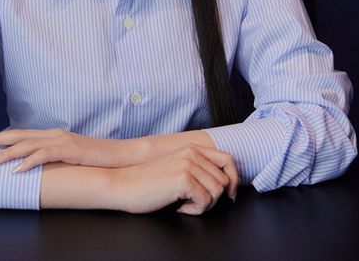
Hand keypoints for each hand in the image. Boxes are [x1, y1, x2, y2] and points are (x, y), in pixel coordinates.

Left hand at [0, 128, 134, 170]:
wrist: (119, 155)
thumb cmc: (94, 158)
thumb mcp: (69, 156)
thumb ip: (51, 157)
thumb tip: (32, 166)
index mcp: (51, 135)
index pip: (18, 134)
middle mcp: (53, 134)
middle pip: (17, 135)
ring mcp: (61, 140)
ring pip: (27, 144)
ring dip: (6, 153)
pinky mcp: (70, 149)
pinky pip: (45, 155)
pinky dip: (29, 161)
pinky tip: (18, 169)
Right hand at [112, 144, 237, 215]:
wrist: (125, 184)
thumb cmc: (148, 181)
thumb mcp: (176, 166)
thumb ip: (197, 166)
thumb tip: (222, 181)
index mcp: (192, 148)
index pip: (228, 160)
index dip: (234, 180)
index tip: (229, 195)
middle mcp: (192, 153)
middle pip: (224, 181)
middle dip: (213, 198)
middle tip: (194, 203)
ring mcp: (188, 164)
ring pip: (217, 193)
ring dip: (203, 205)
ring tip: (185, 203)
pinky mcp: (184, 179)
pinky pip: (205, 202)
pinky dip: (195, 210)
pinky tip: (179, 206)